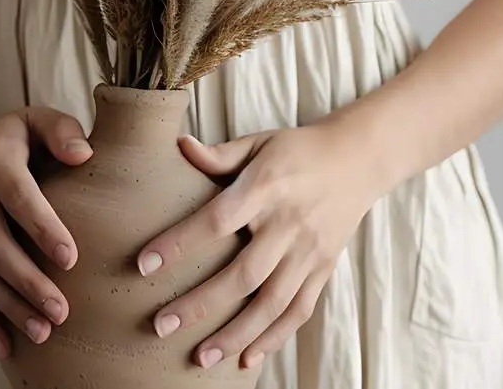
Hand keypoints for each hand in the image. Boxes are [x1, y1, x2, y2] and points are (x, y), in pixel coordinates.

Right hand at [0, 107, 93, 358]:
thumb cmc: (7, 138)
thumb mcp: (33, 119)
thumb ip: (61, 130)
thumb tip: (84, 155)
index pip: (17, 197)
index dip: (42, 228)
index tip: (71, 259)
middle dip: (26, 282)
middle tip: (62, 312)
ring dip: (7, 307)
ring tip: (43, 332)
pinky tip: (5, 346)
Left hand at [136, 123, 379, 370]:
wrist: (358, 159)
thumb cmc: (297, 150)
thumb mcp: (258, 142)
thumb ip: (219, 154)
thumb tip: (177, 146)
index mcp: (267, 186)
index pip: (217, 220)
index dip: (180, 243)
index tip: (144, 265)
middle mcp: (290, 224)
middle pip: (243, 274)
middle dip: (200, 304)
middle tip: (161, 325)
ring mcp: (309, 252)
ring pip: (272, 303)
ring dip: (236, 335)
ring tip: (200, 357)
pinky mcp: (323, 270)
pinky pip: (298, 312)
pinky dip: (274, 339)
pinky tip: (246, 359)